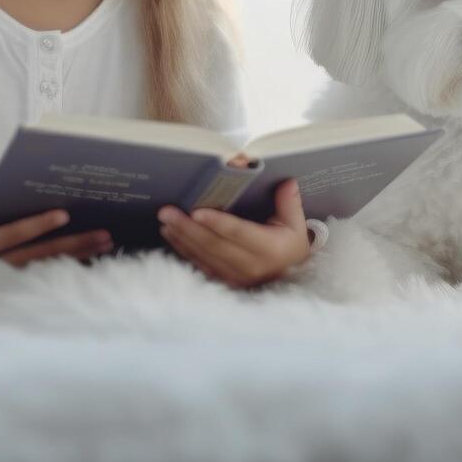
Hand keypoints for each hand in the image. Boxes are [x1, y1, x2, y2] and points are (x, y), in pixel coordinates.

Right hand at [0, 192, 111, 268]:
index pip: (11, 236)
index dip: (37, 226)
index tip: (63, 214)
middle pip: (39, 254)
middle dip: (72, 243)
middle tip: (102, 231)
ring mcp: (7, 278)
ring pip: (48, 266)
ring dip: (78, 255)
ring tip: (106, 241)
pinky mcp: (17, 281)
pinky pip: (48, 273)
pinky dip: (72, 264)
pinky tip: (95, 253)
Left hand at [156, 176, 311, 289]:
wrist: (289, 275)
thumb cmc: (290, 245)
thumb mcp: (295, 224)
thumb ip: (289, 202)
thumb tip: (287, 181)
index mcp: (270, 250)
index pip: (239, 234)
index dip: (218, 223)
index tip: (197, 211)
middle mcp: (251, 266)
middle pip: (214, 245)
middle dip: (188, 228)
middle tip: (167, 212)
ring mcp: (236, 277)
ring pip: (204, 255)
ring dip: (182, 237)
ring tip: (165, 220)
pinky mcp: (224, 281)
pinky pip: (200, 264)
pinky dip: (183, 249)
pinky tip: (171, 235)